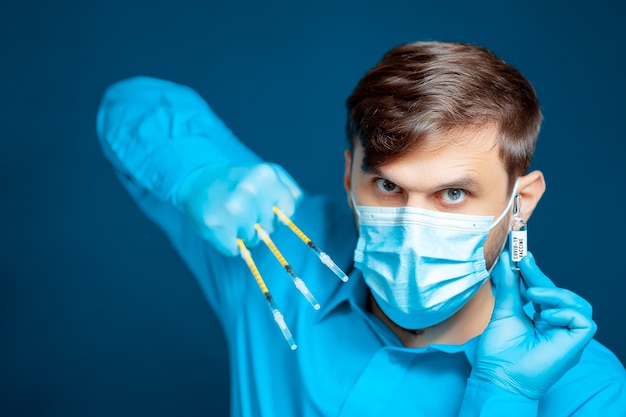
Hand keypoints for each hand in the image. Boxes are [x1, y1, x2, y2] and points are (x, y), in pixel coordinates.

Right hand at [175, 162, 302, 255]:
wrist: (197, 180)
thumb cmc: (238, 181)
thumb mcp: (267, 174)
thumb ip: (289, 192)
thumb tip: (291, 219)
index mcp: (267, 174)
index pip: (288, 213)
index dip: (276, 214)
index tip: (264, 207)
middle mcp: (251, 190)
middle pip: (270, 229)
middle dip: (259, 224)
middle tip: (243, 208)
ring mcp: (233, 209)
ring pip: (253, 241)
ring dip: (243, 234)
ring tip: (230, 215)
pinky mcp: (216, 225)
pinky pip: (235, 250)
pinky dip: (229, 243)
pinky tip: (221, 226)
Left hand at [473, 251, 596, 398]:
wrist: (498, 377)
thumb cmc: (499, 351)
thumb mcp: (503, 311)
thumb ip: (508, 287)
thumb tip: (508, 261)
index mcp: (541, 319)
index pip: (545, 291)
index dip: (536, 273)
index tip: (522, 255)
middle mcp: (557, 326)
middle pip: (561, 295)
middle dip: (542, 277)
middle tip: (525, 262)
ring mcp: (567, 336)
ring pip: (578, 305)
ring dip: (555, 294)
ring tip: (532, 294)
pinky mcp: (575, 345)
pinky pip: (584, 321)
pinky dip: (566, 313)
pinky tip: (545, 315)